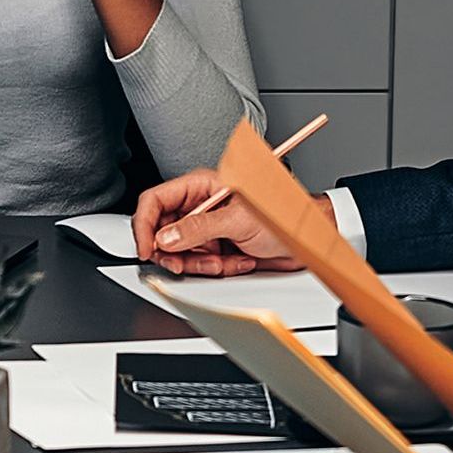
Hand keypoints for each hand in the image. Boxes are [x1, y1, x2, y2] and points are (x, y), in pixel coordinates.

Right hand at [130, 170, 301, 274]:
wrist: (307, 237)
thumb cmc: (283, 213)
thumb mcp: (237, 219)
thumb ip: (198, 228)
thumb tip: (166, 238)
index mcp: (201, 186)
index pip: (156, 201)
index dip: (145, 225)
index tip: (148, 248)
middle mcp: (201, 205)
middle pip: (164, 231)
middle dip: (175, 252)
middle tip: (183, 263)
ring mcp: (209, 227)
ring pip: (182, 252)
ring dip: (200, 263)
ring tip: (222, 260)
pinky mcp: (218, 245)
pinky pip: (200, 262)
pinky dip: (216, 267)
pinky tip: (237, 260)